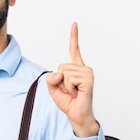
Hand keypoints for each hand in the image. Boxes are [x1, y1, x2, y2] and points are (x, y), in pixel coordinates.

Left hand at [46, 22, 98, 136]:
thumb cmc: (68, 102)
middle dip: (60, 81)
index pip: (74, 50)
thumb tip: (60, 72)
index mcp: (76, 69)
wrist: (76, 115)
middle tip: (70, 91)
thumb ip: (51, 78)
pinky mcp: (88, 79)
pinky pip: (69, 79)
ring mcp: (87, 73)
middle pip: (61, 66)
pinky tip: (77, 93)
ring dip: (65, 86)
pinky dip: (69, 88)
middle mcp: (83, 69)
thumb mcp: (53, 88)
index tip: (74, 24)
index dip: (74, 37)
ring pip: (64, 73)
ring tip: (74, 93)